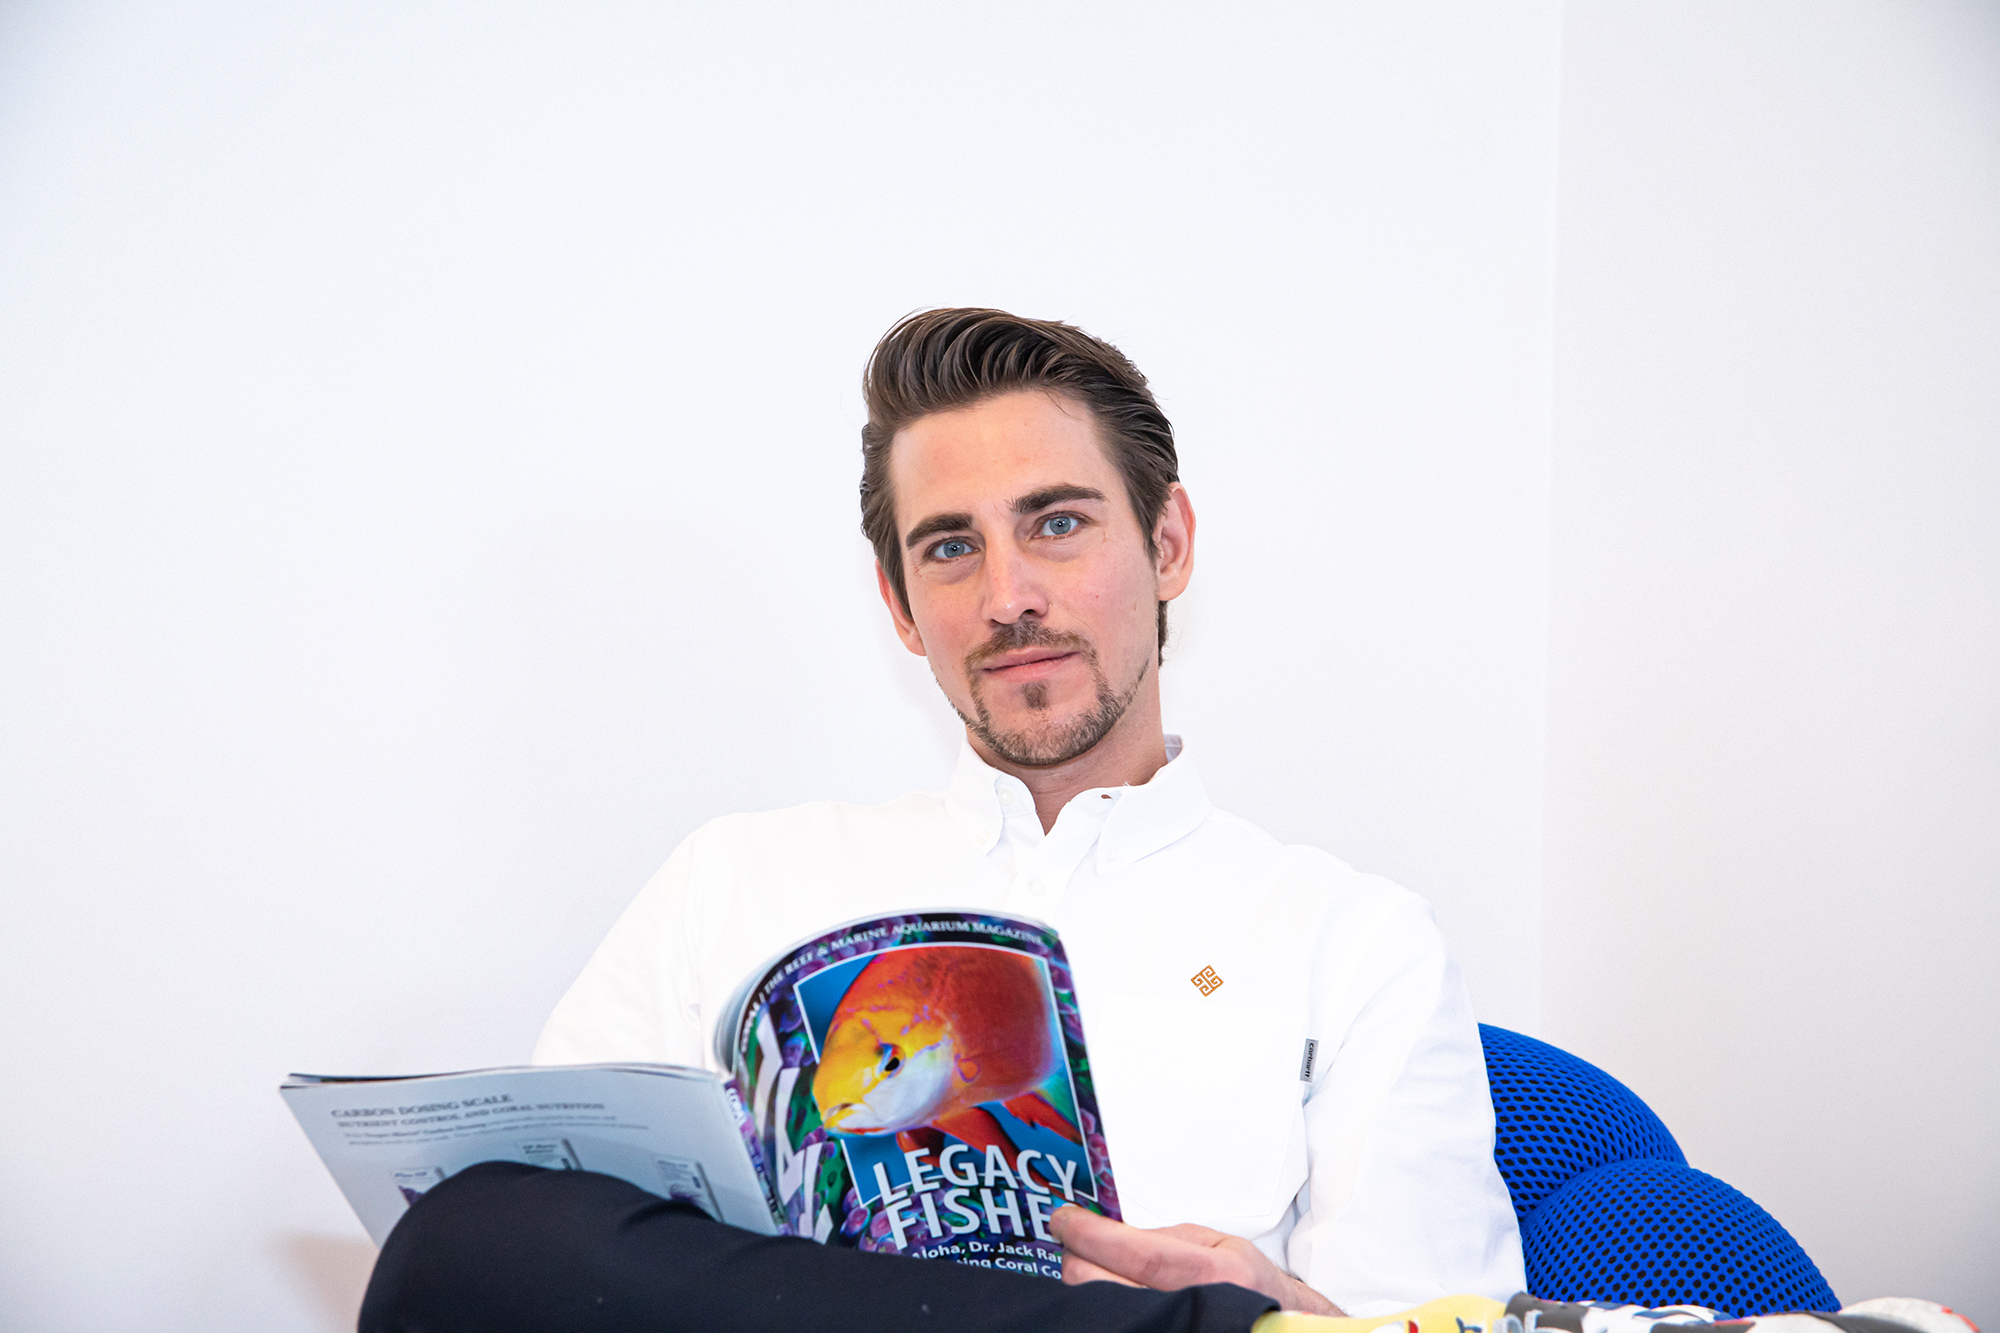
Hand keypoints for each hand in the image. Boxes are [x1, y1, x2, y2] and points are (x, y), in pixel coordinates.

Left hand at [1049, 1205, 1344, 1315]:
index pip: (1132, 1253)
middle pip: (1096, 1284)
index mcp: (1212, 1274)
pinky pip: (1109, 1325)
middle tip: (1074, 1242)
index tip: (1064, 1219)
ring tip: (1090, 1268)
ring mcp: (1171, 1331)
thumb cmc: (1249, 1287)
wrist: (1278, 1330)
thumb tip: (1108, 1233)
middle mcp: (1188, 1309)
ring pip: (1093, 1310)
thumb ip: (1163, 1237)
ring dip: (1083, 1284)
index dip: (1088, 1233)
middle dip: (1076, 1256)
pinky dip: (1096, 1309)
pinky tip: (1101, 1295)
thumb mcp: (1219, 1245)